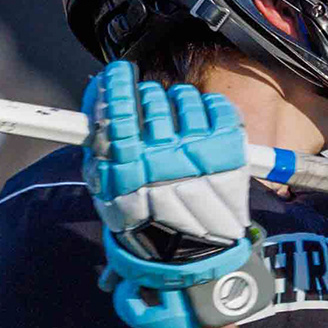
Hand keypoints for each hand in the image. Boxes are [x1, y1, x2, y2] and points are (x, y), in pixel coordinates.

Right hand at [82, 62, 251, 264]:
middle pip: (152, 98)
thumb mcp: (108, 191)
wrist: (188, 253)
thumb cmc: (146, 221)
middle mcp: (164, 157)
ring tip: (180, 130)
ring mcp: (199, 153)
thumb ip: (99, 147)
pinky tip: (203, 127)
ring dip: (180, 105)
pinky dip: (210, 108)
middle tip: (152, 119)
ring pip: (185, 98)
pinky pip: (218, 106)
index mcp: (130, 166)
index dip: (118, 83)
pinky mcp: (229, 151)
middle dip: (149, 101)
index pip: (120, 108)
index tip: (120, 74)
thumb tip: (98, 99)